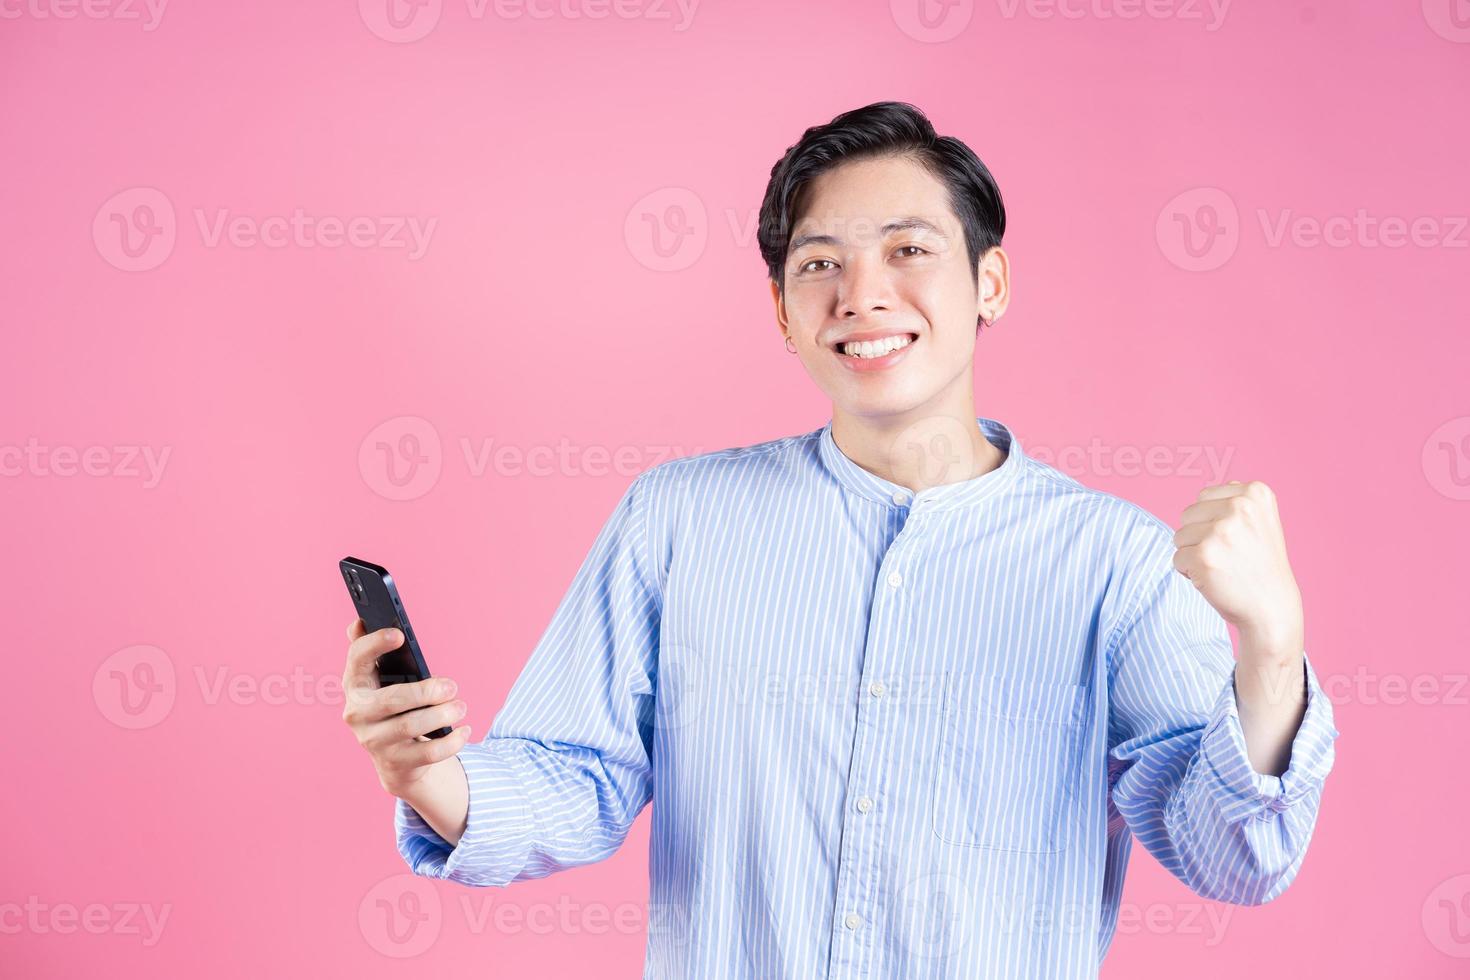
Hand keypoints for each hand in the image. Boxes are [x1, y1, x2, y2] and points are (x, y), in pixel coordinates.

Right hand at [340, 618, 472, 796]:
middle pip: (392, 700)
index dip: (375, 645)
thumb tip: (359, 622)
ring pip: (410, 727)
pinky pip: (427, 754)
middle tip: (452, 686)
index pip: (357, 660)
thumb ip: (373, 652)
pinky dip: (452, 742)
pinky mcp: (395, 764)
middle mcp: (357, 714)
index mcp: (355, 685)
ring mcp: (374, 742)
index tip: (399, 635)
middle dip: (426, 691)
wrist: (396, 760)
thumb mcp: (384, 680)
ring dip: (442, 715)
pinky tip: (465, 730)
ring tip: (461, 706)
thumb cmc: (394, 706)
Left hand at [1172, 480, 1303, 659]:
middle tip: (1228, 556)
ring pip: (1179, 536)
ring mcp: (1222, 530)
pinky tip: (1214, 579)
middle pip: (1187, 514)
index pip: (1203, 497)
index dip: (1212, 522)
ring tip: (1223, 567)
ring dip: (1193, 554)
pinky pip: (1176, 558)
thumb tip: (1210, 490)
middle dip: (1199, 537)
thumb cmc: (1259, 565)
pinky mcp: (1204, 555)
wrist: (1272, 607)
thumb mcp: (1260, 522)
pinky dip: (1188, 572)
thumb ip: (1236, 501)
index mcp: (1255, 493)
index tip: (1238, 540)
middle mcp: (1240, 506)